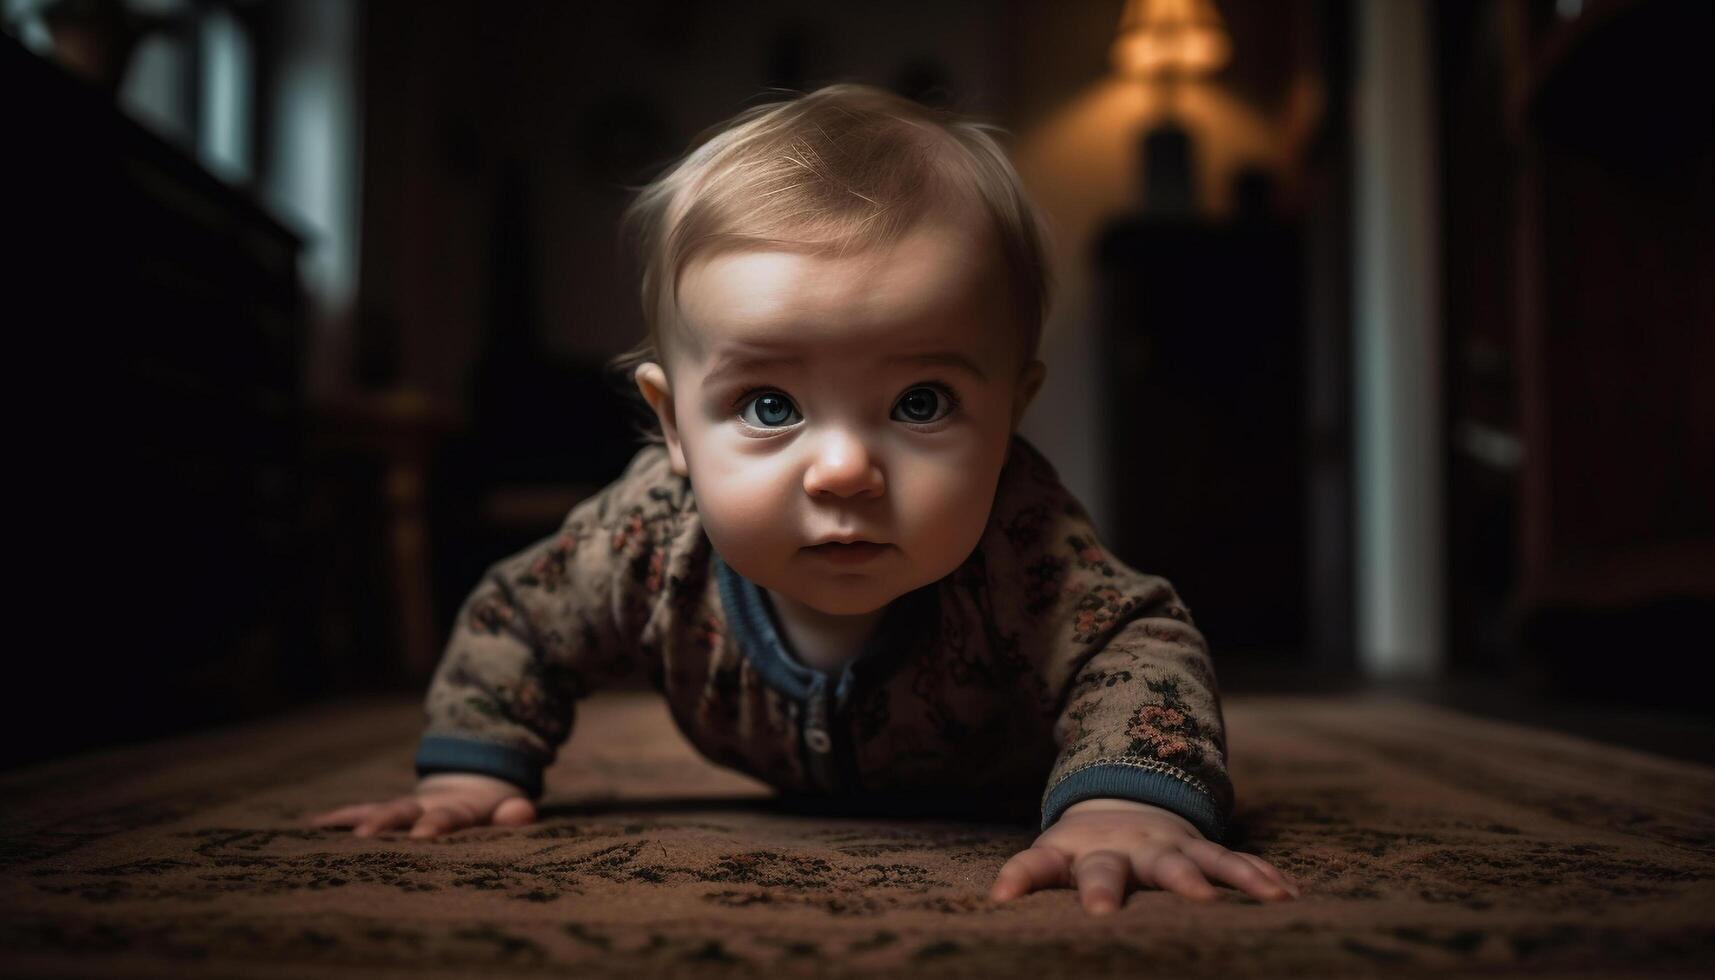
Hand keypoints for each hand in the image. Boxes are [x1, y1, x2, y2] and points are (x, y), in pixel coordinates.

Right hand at [307, 772, 537, 838]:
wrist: (471, 786)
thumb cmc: (492, 813)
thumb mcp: (509, 810)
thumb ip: (514, 814)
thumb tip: (522, 812)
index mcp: (457, 810)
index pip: (447, 816)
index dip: (436, 823)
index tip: (422, 834)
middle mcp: (424, 806)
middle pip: (402, 810)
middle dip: (385, 820)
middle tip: (366, 835)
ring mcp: (404, 809)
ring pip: (377, 811)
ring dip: (356, 819)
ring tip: (326, 827)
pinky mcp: (388, 816)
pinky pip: (360, 814)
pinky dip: (339, 818)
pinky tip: (312, 825)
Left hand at [990, 798, 1300, 913]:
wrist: (1125, 802)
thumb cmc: (1082, 852)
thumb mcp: (1050, 860)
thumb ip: (1027, 877)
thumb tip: (994, 902)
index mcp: (1071, 855)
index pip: (1036, 865)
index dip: (1019, 879)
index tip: (1002, 898)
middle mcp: (1118, 849)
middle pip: (1111, 869)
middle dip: (1111, 891)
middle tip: (1106, 914)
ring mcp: (1162, 846)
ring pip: (1187, 863)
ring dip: (1210, 881)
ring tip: (1229, 902)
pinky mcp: (1199, 849)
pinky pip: (1232, 863)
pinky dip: (1256, 878)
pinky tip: (1285, 895)